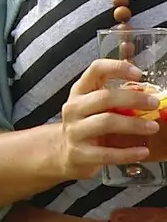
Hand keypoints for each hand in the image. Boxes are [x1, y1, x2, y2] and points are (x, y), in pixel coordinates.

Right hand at [52, 59, 160, 181]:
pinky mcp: (79, 153)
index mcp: (80, 91)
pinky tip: (142, 151)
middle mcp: (74, 108)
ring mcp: (74, 131)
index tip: (138, 73)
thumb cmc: (88, 124)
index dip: (117, 68)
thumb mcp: (97, 105)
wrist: (66, 153)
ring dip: (134, 124)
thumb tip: (139, 70)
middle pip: (104, 97)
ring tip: (153, 127)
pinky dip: (128, 153)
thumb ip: (117, 91)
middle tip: (154, 103)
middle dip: (134, 99)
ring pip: (106, 122)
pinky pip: (106, 153)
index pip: (96, 70)